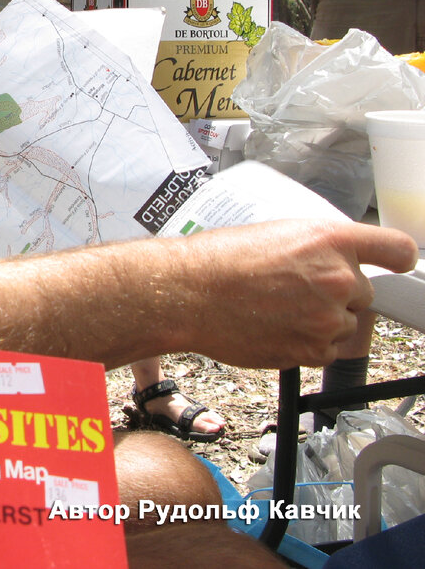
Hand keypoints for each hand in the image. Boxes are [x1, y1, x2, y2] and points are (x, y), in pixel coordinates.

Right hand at [173, 219, 416, 368]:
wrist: (187, 293)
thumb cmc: (217, 260)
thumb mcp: (275, 233)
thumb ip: (317, 249)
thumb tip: (337, 263)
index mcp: (330, 239)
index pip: (397, 249)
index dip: (396, 260)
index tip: (395, 265)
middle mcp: (338, 277)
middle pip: (364, 294)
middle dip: (337, 295)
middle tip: (296, 291)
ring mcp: (328, 318)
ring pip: (346, 325)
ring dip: (322, 322)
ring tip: (278, 310)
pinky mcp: (313, 350)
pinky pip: (326, 350)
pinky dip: (306, 344)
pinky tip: (274, 327)